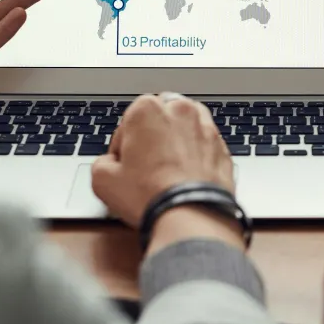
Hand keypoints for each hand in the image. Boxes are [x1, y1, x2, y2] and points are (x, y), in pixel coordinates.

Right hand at [92, 94, 242, 250]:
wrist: (191, 215)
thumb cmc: (149, 195)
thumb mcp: (103, 181)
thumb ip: (101, 162)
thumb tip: (108, 163)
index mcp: (146, 109)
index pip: (127, 123)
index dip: (122, 148)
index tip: (124, 165)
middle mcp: (179, 110)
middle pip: (158, 119)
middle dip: (151, 138)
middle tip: (145, 167)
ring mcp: (205, 127)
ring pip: (185, 127)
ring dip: (175, 142)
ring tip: (167, 169)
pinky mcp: (222, 147)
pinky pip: (204, 146)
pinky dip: (196, 156)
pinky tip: (187, 176)